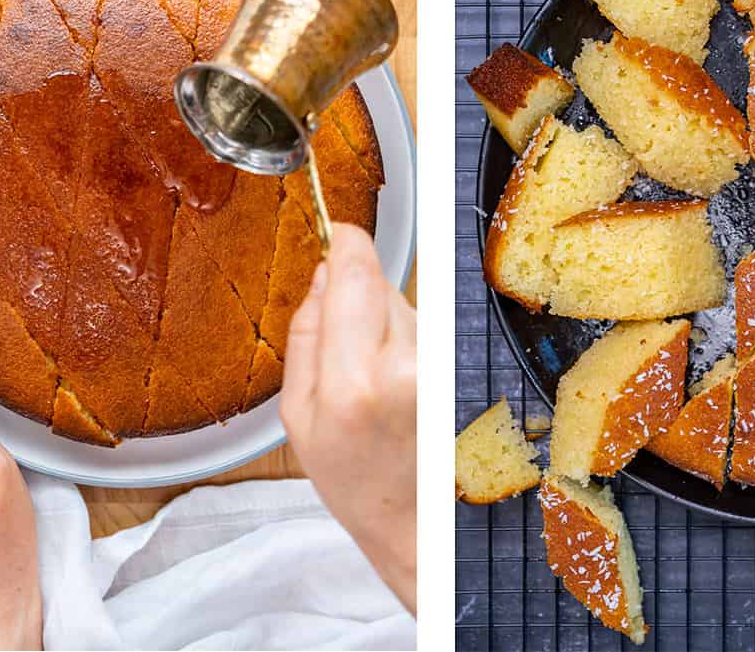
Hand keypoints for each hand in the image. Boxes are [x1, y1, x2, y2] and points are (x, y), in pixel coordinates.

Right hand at [281, 224, 416, 615]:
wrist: (415, 522)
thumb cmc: (354, 479)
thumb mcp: (296, 415)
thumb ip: (305, 333)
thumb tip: (321, 273)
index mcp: (354, 382)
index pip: (356, 271)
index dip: (344, 241)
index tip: (333, 232)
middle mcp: (406, 367)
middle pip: (379, 281)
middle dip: (356, 292)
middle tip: (344, 341)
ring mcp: (439, 367)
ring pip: (404, 301)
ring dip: (385, 319)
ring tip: (373, 374)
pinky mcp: (457, 366)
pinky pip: (423, 325)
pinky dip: (406, 339)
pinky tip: (398, 381)